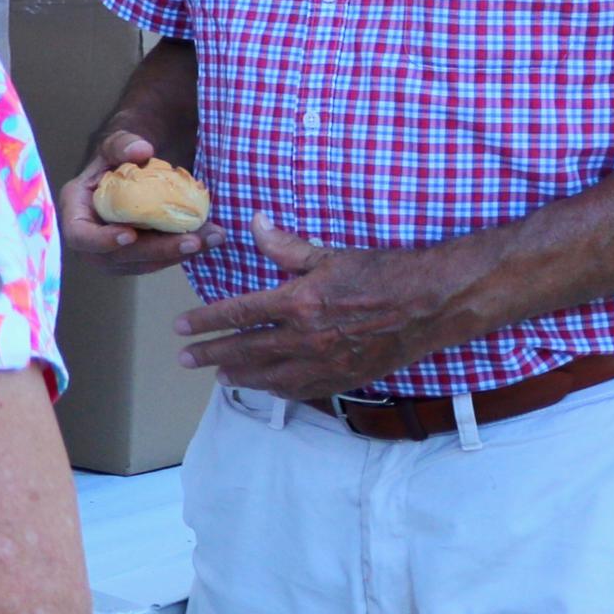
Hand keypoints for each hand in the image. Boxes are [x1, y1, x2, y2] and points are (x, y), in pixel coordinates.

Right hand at [59, 127, 204, 276]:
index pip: (79, 234)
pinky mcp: (139, 254)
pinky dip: (184, 251)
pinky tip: (210, 237)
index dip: (100, 241)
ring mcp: (115, 250)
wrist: (140, 163)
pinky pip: (159, 260)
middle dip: (156, 251)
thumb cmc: (121, 151)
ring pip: (143, 264)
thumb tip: (141, 150)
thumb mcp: (118, 141)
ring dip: (177, 254)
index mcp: (77, 208)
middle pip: (116, 257)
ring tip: (211, 236)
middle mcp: (92, 236)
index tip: (130, 235)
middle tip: (191, 240)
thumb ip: (123, 143)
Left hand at [174, 222, 477, 400]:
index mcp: (299, 303)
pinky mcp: (346, 378)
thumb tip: (255, 223)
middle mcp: (307, 338)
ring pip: (270, 376)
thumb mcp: (331, 253)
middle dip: (211, 354)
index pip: (238, 313)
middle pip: (245, 350)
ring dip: (240, 376)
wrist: (433, 303)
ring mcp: (326, 362)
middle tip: (185, 358)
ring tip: (219, 375)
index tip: (181, 327)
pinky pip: (303, 390)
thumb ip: (287, 246)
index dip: (205, 321)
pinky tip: (267, 389)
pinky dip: (279, 390)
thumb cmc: (385, 272)